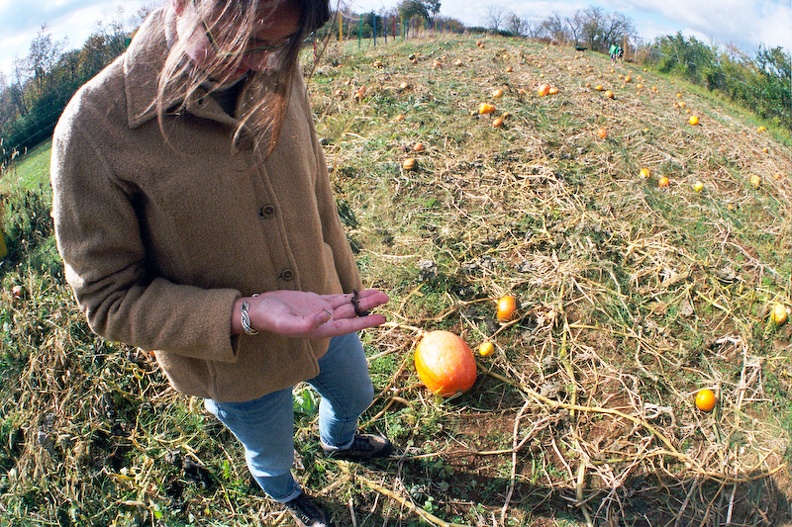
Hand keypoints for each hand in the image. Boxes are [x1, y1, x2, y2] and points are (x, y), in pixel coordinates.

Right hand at [239, 289, 388, 338]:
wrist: (258, 310)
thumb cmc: (270, 317)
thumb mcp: (286, 322)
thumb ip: (306, 323)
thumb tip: (326, 316)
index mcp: (320, 329)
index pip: (348, 325)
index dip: (365, 322)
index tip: (382, 318)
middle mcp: (323, 321)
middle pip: (351, 313)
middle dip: (368, 306)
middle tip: (386, 298)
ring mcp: (320, 311)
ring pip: (347, 305)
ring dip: (362, 300)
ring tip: (380, 294)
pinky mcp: (315, 301)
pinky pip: (337, 298)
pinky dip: (349, 296)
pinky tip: (359, 293)